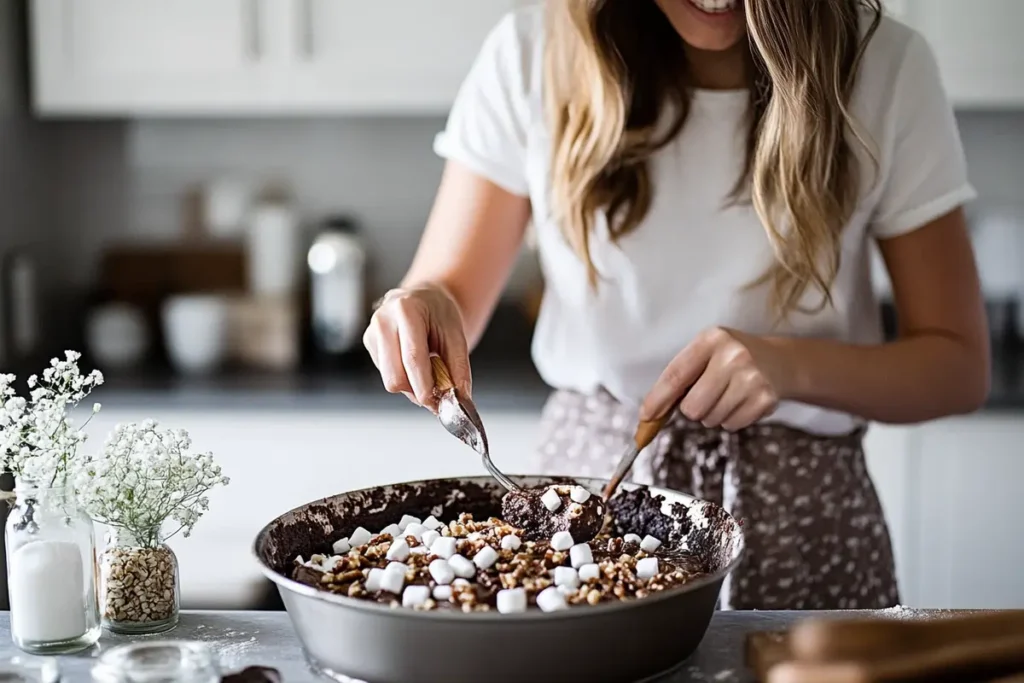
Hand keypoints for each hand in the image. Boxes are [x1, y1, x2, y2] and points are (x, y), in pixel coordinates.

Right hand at [362, 283, 471, 410]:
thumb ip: (458, 368)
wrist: (425, 299)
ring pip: (389, 379)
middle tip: (437, 394)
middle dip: (417, 391)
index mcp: (406, 310)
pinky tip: (414, 363)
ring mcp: (372, 332)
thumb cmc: (440, 313)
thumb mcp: (457, 335)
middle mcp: (383, 320)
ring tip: (428, 370)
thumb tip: (459, 397)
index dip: (424, 386)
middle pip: (395, 376)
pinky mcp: (369, 343)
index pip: (413, 358)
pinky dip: (404, 377)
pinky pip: (387, 374)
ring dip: (411, 386)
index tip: (436, 403)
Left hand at [640, 328, 794, 431]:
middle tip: (706, 394)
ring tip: (727, 394)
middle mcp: (734, 356)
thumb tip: (649, 413)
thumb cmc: (729, 359)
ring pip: (710, 419)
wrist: (778, 361)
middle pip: (692, 407)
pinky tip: (741, 401)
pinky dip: (730, 419)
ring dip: (712, 414)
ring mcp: (752, 378)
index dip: (657, 399)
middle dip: (692, 408)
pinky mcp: (765, 399)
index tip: (645, 416)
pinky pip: (731, 426)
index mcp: (711, 339)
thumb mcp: (705, 353)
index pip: (676, 375)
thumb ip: (679, 378)